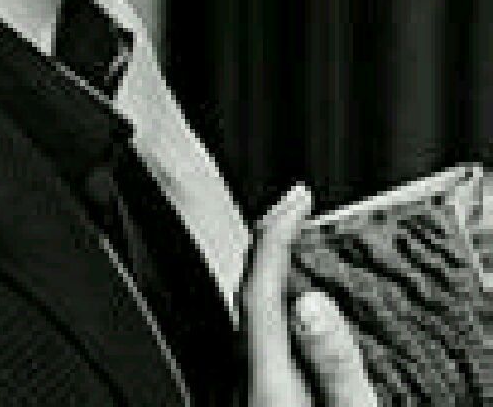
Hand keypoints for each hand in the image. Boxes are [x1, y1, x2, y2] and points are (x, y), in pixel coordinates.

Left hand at [238, 184, 377, 405]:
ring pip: (253, 308)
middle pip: (249, 288)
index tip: (297, 195)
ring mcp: (252, 384)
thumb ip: (332, 362)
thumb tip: (312, 303)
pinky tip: (294, 302)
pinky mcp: (263, 394)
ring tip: (295, 240)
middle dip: (270, 238)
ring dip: (272, 266)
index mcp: (266, 373)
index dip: (275, 231)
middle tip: (295, 204)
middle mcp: (249, 374)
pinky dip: (276, 296)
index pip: (259, 282)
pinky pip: (263, 329)